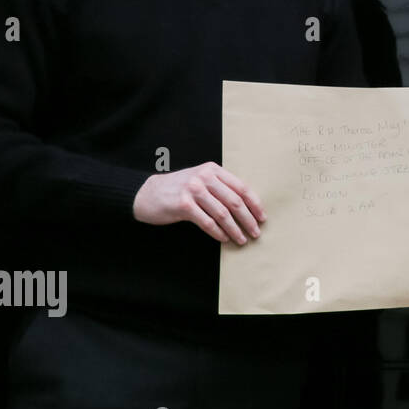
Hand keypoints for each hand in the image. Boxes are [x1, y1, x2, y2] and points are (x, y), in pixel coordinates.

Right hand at [132, 161, 264, 244]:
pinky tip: (224, 238)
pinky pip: (207, 221)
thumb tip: (248, 206)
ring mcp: (193, 189)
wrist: (147, 193)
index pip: (241, 187)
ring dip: (235, 229)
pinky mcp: (183, 204)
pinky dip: (218, 232)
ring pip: (222, 213)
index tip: (262, 217)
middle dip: (248, 219)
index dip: (255, 204)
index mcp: (213, 170)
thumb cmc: (179, 189)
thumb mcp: (201, 180)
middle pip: (235, 201)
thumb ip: (221, 187)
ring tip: (242, 239)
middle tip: (255, 232)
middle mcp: (204, 177)